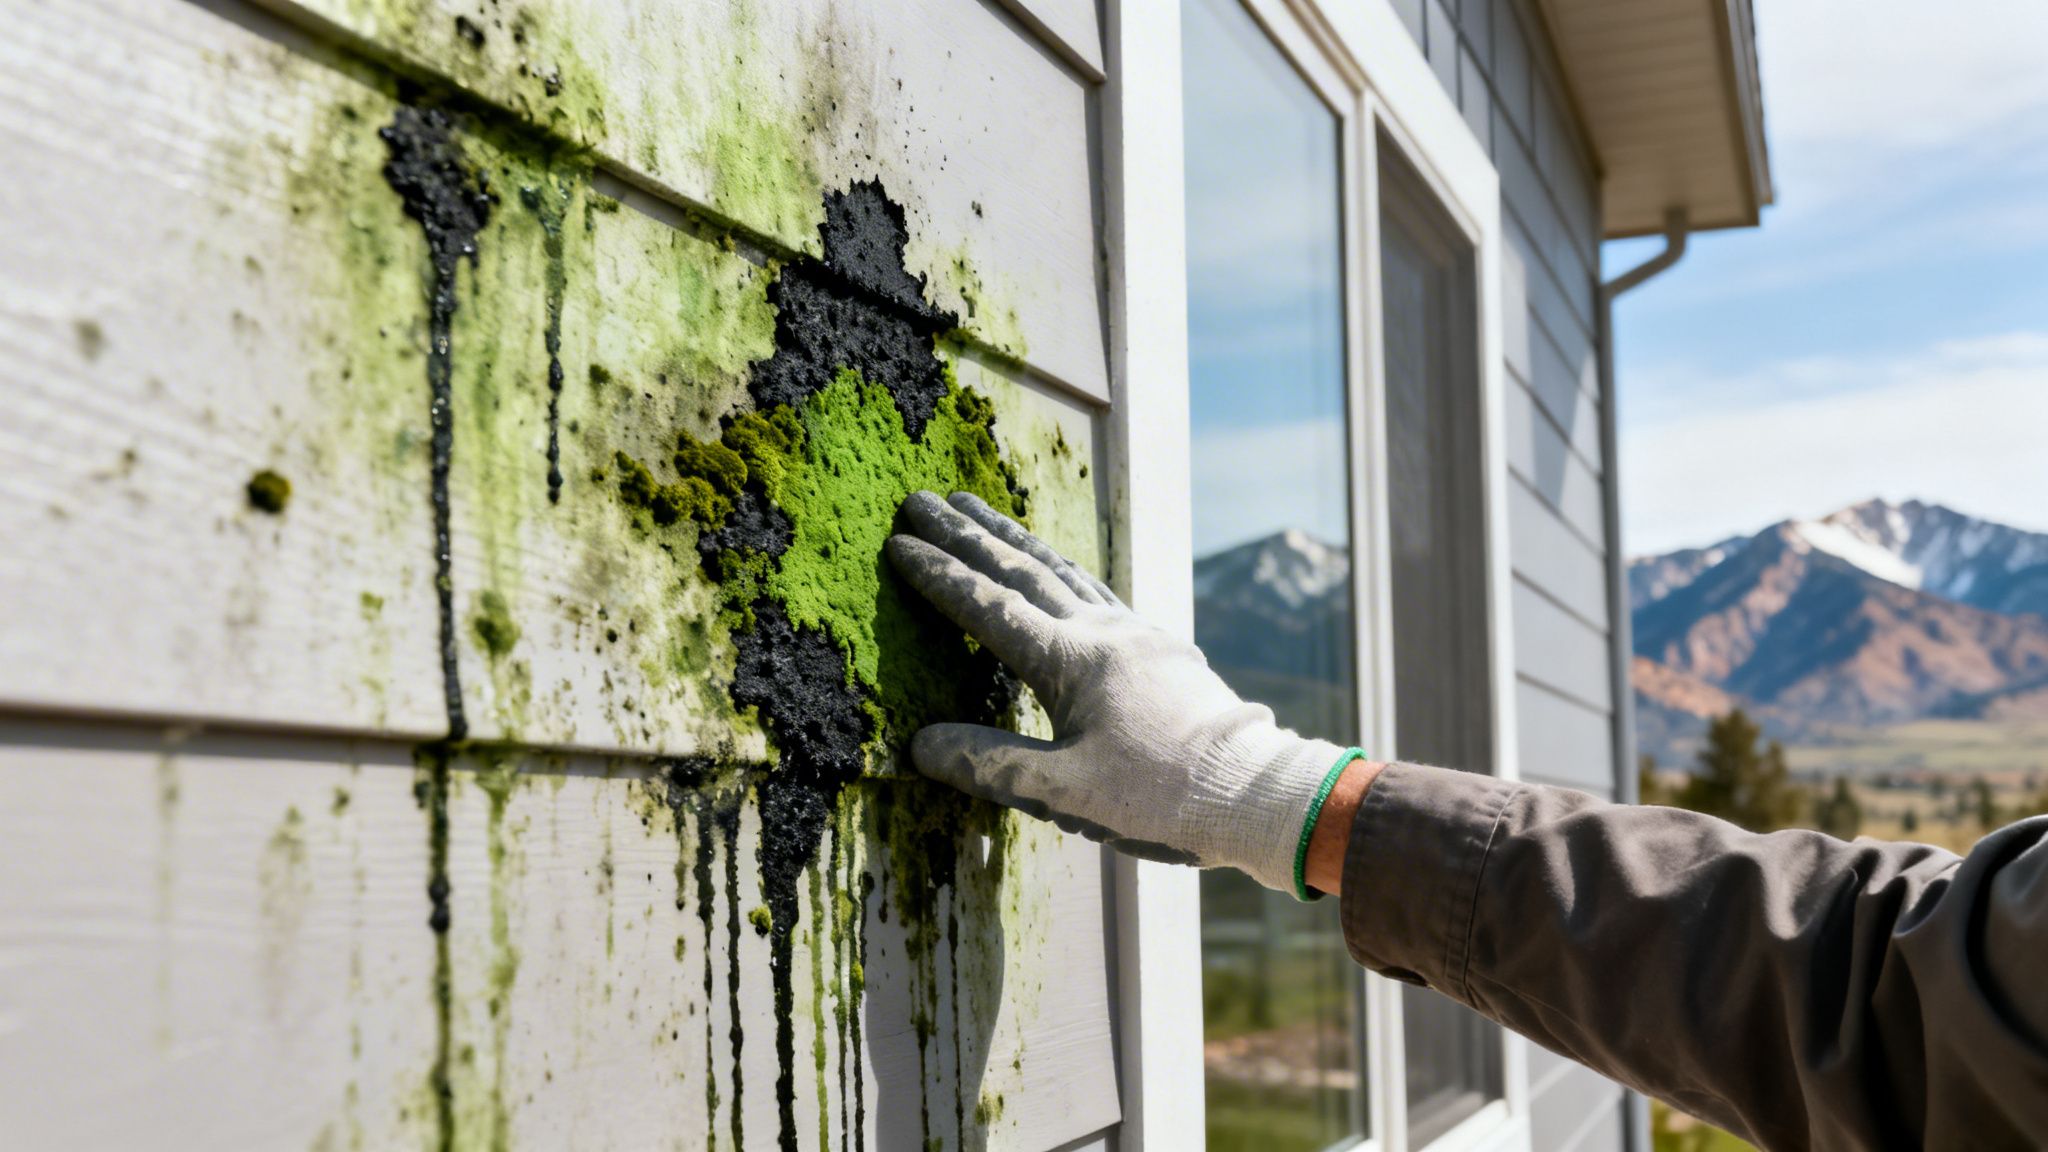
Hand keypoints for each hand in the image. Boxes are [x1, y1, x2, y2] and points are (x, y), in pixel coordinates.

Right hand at [886, 491, 1352, 895]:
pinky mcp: (1158, 648)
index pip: (988, 607)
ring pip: (1061, 569)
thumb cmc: (1159, 797)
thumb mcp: (1062, 792)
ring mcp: (1134, 633)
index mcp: (1070, 660)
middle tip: (922, 499)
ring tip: (977, 509)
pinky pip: (1094, 588)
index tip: (898, 542)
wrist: (1253, 793)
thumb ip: (988, 763)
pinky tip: (1054, 567)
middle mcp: (1101, 632)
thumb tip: (918, 742)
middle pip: (1022, 568)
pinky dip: (1058, 566)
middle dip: (967, 533)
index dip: (940, 576)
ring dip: (1013, 537)